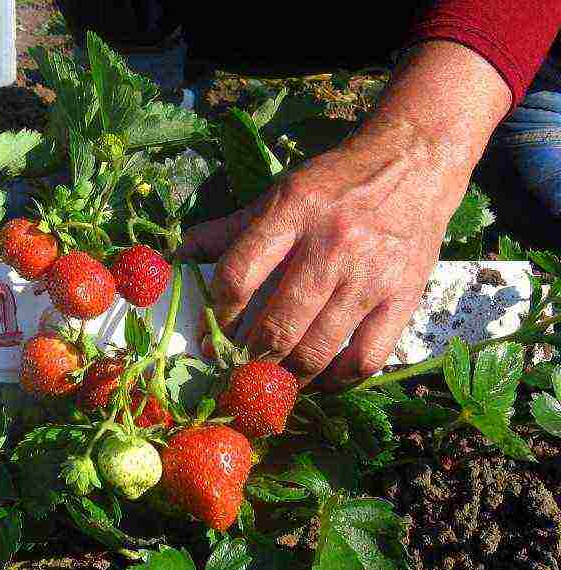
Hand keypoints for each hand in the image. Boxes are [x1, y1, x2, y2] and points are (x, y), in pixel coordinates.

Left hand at [184, 120, 473, 386]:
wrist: (414, 162)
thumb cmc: (335, 184)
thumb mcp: (279, 194)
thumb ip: (229, 230)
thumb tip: (180, 258)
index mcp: (292, 213)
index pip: (237, 277)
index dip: (217, 315)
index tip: (211, 333)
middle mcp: (332, 245)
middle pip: (276, 326)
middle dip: (247, 358)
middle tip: (234, 371)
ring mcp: (370, 276)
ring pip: (316, 351)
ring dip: (285, 377)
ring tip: (269, 382)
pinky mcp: (404, 298)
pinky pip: (365, 359)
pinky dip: (336, 381)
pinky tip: (317, 380)